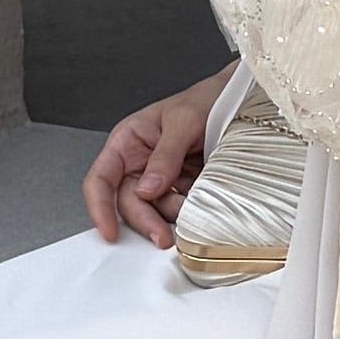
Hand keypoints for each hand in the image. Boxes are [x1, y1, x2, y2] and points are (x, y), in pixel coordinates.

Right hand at [86, 72, 225, 246]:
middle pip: (128, 203)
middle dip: (145, 221)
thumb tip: (147, 189)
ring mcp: (160, 179)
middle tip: (163, 238)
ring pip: (154, 211)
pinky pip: (178, 210)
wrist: (239, 102)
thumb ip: (165, 155)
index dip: (99, 207)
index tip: (109, 232)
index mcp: (128, 142)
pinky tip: (200, 205)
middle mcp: (139, 163)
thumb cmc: (204, 100)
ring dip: (171, 217)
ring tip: (193, 205)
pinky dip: (187, 214)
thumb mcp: (183, 121)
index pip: (100, 179)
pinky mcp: (182, 189)